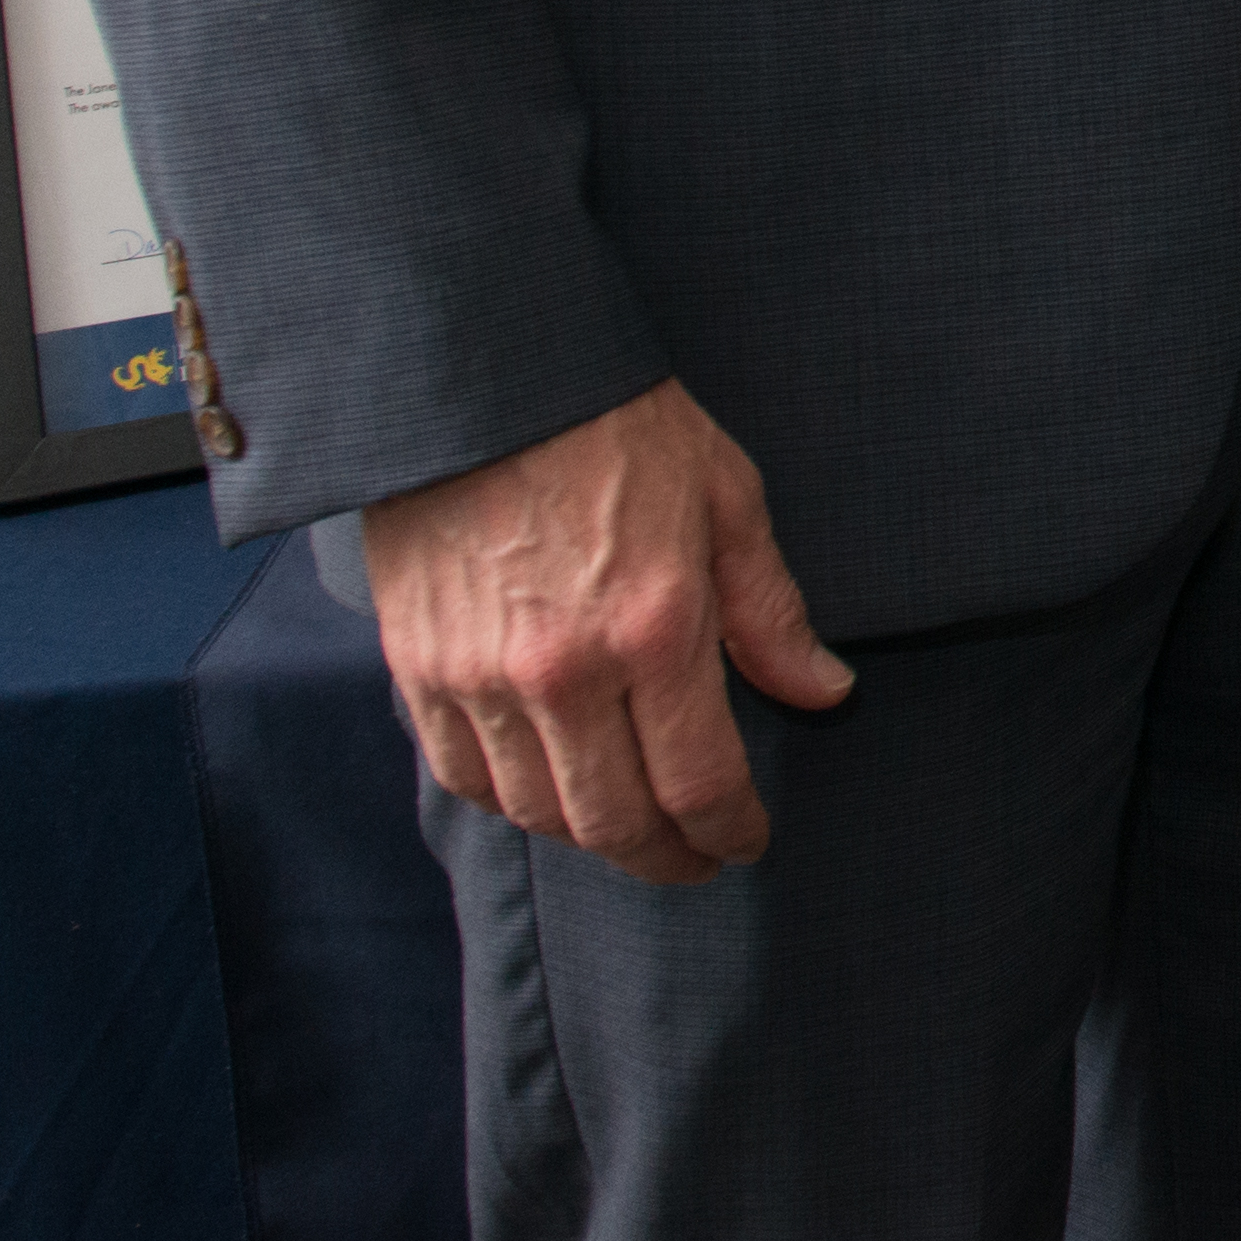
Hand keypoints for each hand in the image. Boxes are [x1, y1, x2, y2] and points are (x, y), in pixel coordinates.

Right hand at [361, 378, 858, 883]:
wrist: (485, 381)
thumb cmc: (620, 428)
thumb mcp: (727, 501)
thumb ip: (771, 613)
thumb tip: (822, 692)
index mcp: (653, 630)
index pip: (699, 782)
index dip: (730, 830)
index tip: (746, 841)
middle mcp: (562, 672)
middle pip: (614, 821)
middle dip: (665, 857)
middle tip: (695, 859)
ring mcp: (479, 678)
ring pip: (537, 812)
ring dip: (590, 836)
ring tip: (630, 829)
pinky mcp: (418, 671)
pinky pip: (464, 777)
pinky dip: (511, 801)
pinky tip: (548, 792)